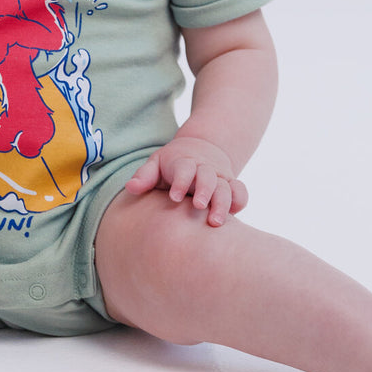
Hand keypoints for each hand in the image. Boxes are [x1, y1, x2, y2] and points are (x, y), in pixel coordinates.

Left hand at [125, 136, 248, 226]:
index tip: (174, 196)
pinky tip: (234, 214)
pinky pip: (240, 191)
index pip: (184, 169)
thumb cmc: (172, 164)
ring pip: (226, 187)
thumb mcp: (156, 164)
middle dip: (204, 191)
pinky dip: (240, 200)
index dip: (180, 181)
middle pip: (208, 177)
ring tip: (215, 222)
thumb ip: (145, 176)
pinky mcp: (231, 185)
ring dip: (222, 202)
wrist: (200, 149)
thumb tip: (130, 188)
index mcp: (184, 163)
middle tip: (198, 206)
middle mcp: (204, 169)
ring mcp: (220, 177)